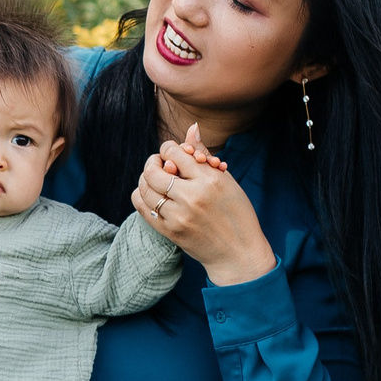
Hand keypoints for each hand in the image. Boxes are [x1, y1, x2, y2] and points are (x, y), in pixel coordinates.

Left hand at [131, 122, 274, 284]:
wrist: (239, 253)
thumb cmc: (237, 212)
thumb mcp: (226, 181)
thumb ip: (204, 155)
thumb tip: (191, 128)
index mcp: (209, 180)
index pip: (173, 151)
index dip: (169, 148)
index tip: (173, 153)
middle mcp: (191, 197)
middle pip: (153, 170)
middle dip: (152, 161)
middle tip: (159, 163)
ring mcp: (178, 216)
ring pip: (144, 187)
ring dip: (145, 178)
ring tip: (155, 179)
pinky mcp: (169, 231)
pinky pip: (142, 207)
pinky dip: (142, 195)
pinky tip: (152, 194)